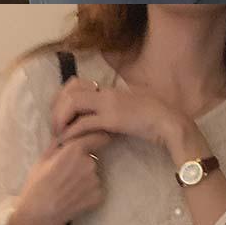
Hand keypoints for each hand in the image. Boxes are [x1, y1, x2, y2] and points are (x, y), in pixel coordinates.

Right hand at [7, 137, 104, 224]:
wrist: (38, 214)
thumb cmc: (37, 185)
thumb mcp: (43, 159)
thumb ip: (59, 142)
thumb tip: (67, 130)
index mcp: (74, 150)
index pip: (97, 136)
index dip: (98, 137)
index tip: (99, 139)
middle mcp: (88, 163)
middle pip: (93, 157)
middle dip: (84, 162)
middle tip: (67, 175)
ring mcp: (95, 180)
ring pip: (94, 174)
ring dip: (85, 178)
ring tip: (68, 188)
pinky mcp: (98, 196)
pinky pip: (96, 189)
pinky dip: (88, 192)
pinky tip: (73, 198)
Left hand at [51, 78, 178, 156]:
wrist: (171, 123)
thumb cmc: (157, 116)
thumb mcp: (134, 105)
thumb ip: (119, 105)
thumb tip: (111, 112)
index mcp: (110, 90)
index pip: (77, 84)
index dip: (63, 98)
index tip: (59, 113)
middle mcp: (107, 93)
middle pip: (69, 91)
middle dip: (56, 108)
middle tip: (54, 125)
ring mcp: (109, 105)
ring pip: (72, 103)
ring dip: (60, 118)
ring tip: (58, 133)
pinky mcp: (112, 120)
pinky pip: (84, 123)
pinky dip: (71, 132)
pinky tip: (67, 140)